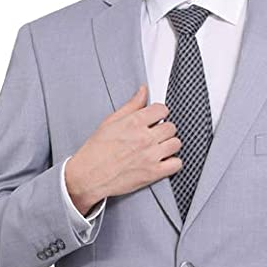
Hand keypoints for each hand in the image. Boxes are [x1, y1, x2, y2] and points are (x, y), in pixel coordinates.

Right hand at [64, 84, 181, 213]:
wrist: (89, 175)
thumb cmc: (96, 150)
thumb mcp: (111, 121)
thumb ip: (131, 106)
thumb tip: (143, 91)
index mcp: (134, 122)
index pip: (162, 109)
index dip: (159, 113)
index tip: (156, 118)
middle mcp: (144, 138)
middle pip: (171, 127)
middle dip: (164, 129)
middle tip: (156, 135)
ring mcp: (150, 156)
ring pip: (176, 144)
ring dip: (170, 145)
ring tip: (160, 148)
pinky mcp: (153, 173)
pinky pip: (176, 164)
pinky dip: (173, 163)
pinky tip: (163, 161)